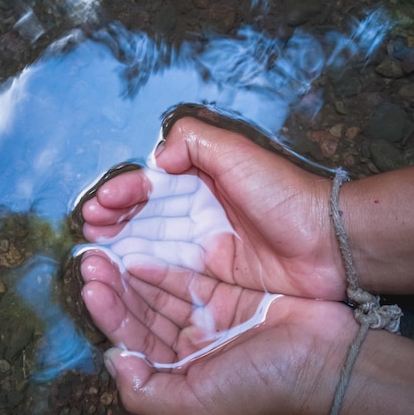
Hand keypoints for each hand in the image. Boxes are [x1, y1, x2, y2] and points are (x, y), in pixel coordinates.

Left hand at [80, 249, 356, 414]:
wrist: (323, 361)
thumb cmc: (258, 386)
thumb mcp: (193, 407)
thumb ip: (145, 392)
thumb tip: (114, 360)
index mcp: (180, 376)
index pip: (133, 342)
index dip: (109, 316)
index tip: (88, 287)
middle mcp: (191, 348)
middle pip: (144, 314)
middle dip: (116, 289)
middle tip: (91, 261)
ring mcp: (210, 320)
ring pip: (162, 294)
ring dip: (135, 275)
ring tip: (108, 251)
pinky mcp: (229, 296)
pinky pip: (190, 279)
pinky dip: (166, 269)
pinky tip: (143, 254)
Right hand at [81, 116, 345, 299]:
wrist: (325, 244)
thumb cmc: (282, 194)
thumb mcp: (236, 151)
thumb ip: (193, 141)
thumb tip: (157, 159)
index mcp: (202, 178)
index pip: (153, 184)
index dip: (125, 192)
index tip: (101, 203)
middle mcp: (200, 209)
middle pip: (146, 213)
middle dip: (115, 218)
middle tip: (89, 227)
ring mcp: (205, 243)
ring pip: (153, 241)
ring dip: (122, 243)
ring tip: (94, 248)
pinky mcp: (213, 273)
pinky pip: (171, 269)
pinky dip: (145, 268)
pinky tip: (123, 270)